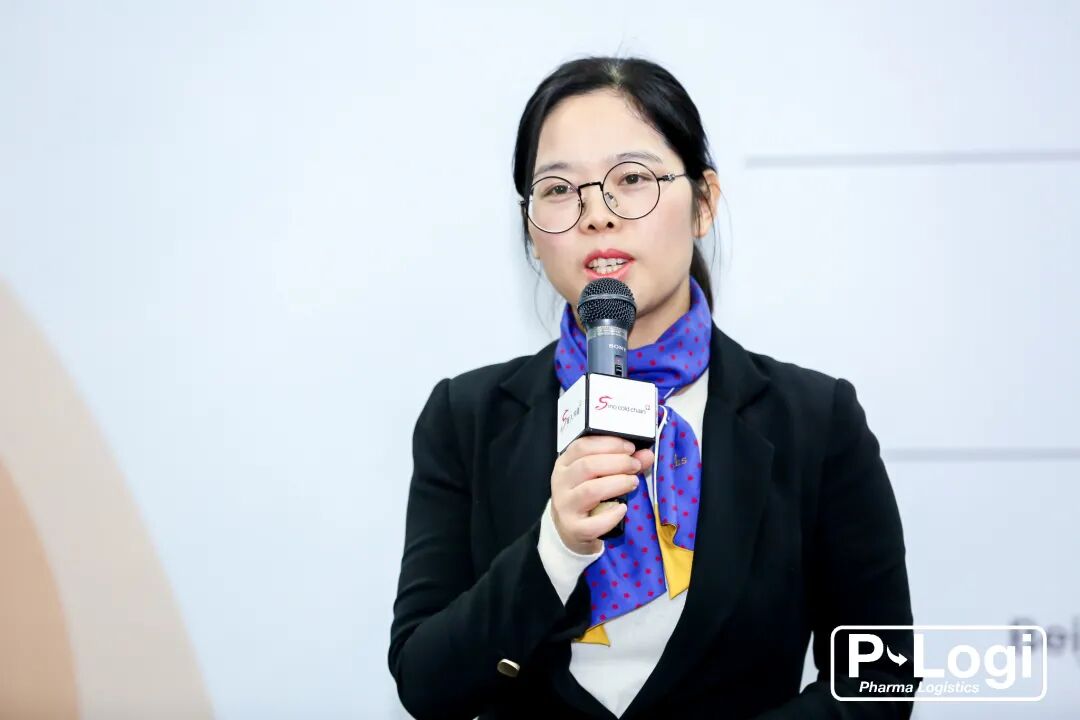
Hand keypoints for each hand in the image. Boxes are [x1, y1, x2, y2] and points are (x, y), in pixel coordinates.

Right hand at [550, 435, 654, 554]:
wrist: (571, 531)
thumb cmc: (586, 498)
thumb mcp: (599, 476)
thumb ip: (623, 463)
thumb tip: (646, 455)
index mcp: (565, 465)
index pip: (582, 446)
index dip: (609, 444)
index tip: (630, 448)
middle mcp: (560, 483)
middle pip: (588, 466)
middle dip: (618, 463)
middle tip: (635, 466)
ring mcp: (565, 506)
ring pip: (591, 490)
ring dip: (617, 484)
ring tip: (633, 483)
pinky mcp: (573, 529)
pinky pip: (594, 523)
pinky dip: (612, 515)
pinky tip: (623, 509)